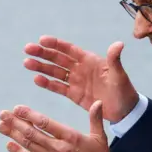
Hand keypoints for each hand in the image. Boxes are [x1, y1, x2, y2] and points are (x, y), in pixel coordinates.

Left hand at [0, 100, 114, 151]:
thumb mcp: (100, 138)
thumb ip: (96, 119)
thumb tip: (98, 102)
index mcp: (70, 138)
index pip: (45, 123)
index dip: (29, 115)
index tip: (18, 108)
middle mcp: (58, 148)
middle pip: (32, 133)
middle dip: (15, 122)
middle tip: (3, 114)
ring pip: (28, 144)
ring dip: (13, 134)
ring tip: (1, 126)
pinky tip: (9, 145)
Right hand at [24, 35, 138, 121]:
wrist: (124, 111)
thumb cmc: (124, 90)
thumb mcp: (119, 75)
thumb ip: (115, 60)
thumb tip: (118, 44)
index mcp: (90, 60)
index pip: (70, 49)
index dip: (56, 44)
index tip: (42, 39)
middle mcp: (81, 68)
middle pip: (58, 58)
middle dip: (43, 53)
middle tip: (27, 49)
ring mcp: (76, 81)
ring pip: (55, 72)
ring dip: (41, 67)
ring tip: (26, 63)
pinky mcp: (74, 94)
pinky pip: (59, 87)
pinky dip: (48, 83)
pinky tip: (36, 79)